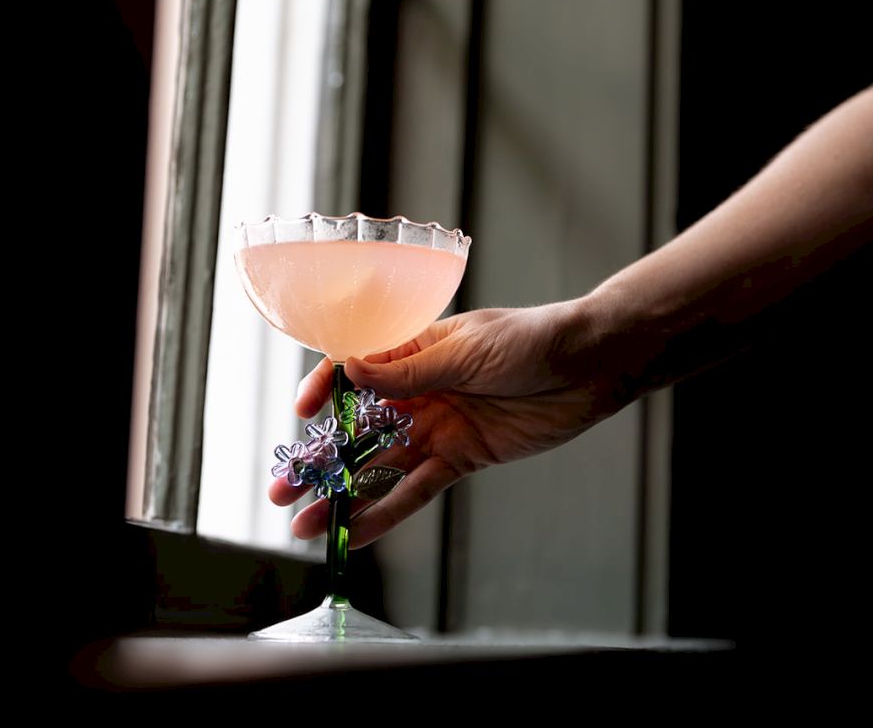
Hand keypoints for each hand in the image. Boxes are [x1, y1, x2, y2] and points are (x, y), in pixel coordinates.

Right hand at [268, 300, 637, 547]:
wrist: (591, 366)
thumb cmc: (533, 340)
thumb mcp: (468, 350)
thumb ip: (411, 372)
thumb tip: (351, 372)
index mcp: (414, 349)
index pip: (353, 369)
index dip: (324, 390)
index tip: (302, 415)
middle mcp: (418, 389)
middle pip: (356, 428)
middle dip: (318, 460)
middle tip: (282, 489)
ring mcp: (437, 426)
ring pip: (379, 466)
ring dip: (343, 495)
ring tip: (305, 524)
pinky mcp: (461, 458)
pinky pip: (417, 489)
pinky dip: (387, 512)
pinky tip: (356, 533)